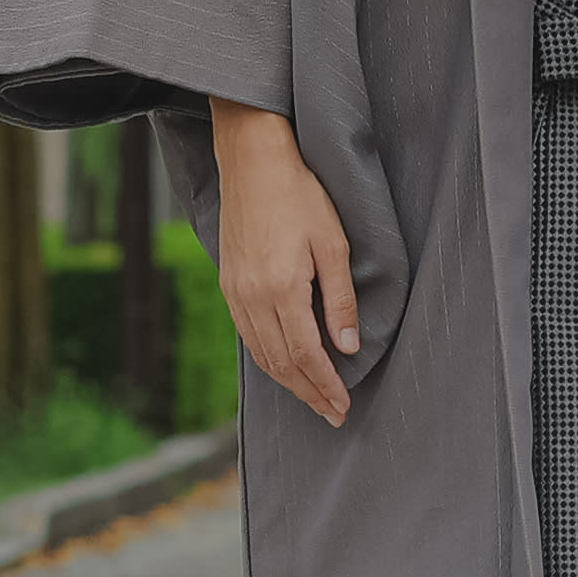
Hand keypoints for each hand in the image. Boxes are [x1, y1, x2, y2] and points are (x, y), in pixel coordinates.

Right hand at [210, 100, 358, 427]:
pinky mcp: (229, 284)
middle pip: (282, 363)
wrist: (253, 162)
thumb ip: (341, 299)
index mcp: (280, 289)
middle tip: (333, 414)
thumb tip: (348, 346)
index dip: (326, 384)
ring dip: (289, 382)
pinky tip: (284, 367)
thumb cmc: (300, 194)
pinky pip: (248, 336)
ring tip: (313, 399)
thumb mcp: (333, 243)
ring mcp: (236, 293)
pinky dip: (268, 359)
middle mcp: (252, 298)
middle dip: (309, 393)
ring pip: (262, 354)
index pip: (307, 354)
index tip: (343, 405)